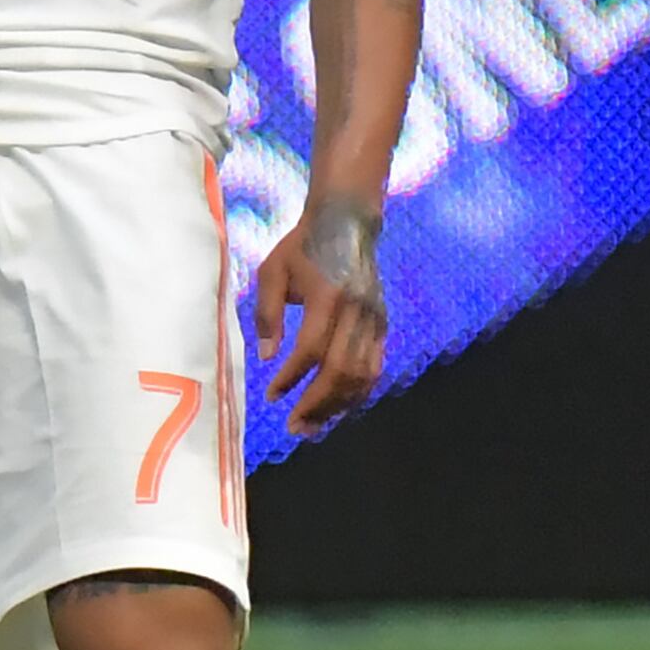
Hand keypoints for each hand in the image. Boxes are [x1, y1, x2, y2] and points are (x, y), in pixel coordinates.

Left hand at [253, 196, 387, 426]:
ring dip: (338, 405)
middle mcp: (357, 310)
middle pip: (341, 369)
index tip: (272, 396)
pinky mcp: (382, 322)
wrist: (346, 222)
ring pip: (362, 374)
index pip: (312, 349)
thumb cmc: (302, 247)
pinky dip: (358, 391)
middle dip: (317, 404)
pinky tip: (338, 406)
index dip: (292, 378)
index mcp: (328, 296)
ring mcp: (374, 318)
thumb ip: (267, 314)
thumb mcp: (272, 272)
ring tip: (313, 425)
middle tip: (294, 427)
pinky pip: (374, 366)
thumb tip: (267, 358)